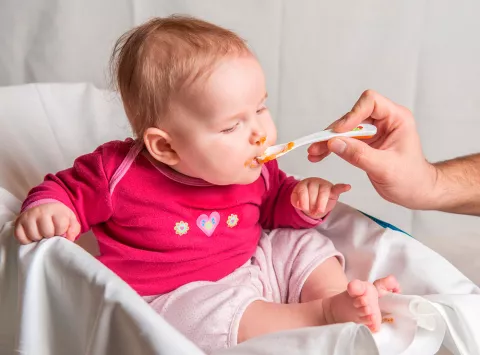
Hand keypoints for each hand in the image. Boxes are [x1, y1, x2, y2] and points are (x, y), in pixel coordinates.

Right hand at [14, 203, 80, 244]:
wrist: (43, 207)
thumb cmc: (58, 216)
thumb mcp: (70, 220)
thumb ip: (74, 229)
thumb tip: (69, 238)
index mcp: (55, 210)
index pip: (60, 226)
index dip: (62, 231)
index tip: (60, 229)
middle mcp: (40, 211)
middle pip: (47, 232)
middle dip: (50, 235)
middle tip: (50, 232)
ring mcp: (27, 217)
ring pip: (34, 236)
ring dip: (39, 238)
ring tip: (42, 233)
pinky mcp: (18, 223)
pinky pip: (21, 238)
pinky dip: (28, 240)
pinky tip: (33, 235)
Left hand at [291, 177, 350, 218]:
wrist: (314, 200)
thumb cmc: (305, 199)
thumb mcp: (296, 200)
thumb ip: (295, 201)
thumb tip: (300, 204)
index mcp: (304, 183)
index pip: (302, 190)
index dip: (303, 200)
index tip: (303, 209)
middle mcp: (314, 182)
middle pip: (313, 192)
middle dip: (312, 204)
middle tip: (312, 212)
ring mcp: (324, 185)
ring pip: (323, 192)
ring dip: (321, 203)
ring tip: (319, 211)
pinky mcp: (333, 190)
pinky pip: (338, 187)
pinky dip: (342, 187)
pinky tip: (347, 187)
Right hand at [307, 90, 437, 209]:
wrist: (416, 192)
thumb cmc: (410, 179)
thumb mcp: (385, 168)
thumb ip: (359, 155)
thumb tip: (334, 144)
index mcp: (396, 118)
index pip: (370, 102)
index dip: (352, 114)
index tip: (339, 132)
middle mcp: (384, 121)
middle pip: (353, 117)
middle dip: (334, 131)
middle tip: (318, 145)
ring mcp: (374, 132)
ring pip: (345, 129)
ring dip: (329, 140)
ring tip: (314, 152)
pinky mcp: (366, 143)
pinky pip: (345, 141)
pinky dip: (332, 148)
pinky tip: (320, 154)